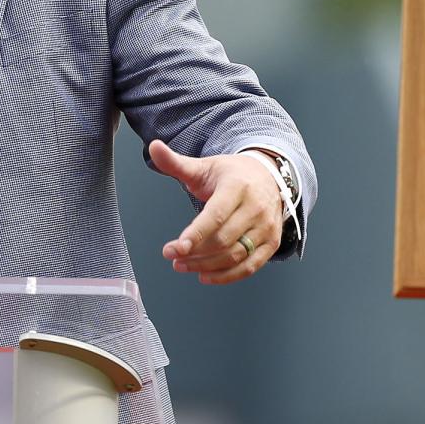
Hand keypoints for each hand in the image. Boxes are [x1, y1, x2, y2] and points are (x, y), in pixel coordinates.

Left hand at [151, 139, 282, 284]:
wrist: (268, 177)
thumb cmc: (231, 175)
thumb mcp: (204, 166)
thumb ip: (176, 163)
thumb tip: (153, 147)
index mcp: (238, 186)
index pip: (216, 215)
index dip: (195, 234)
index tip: (174, 248)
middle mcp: (256, 208)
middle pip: (223, 240)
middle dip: (194, 253)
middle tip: (172, 256)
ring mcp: (266, 227)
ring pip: (235, 256)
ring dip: (205, 266)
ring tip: (182, 265)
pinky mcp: (272, 243)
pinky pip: (249, 266)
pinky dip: (226, 276)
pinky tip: (205, 276)